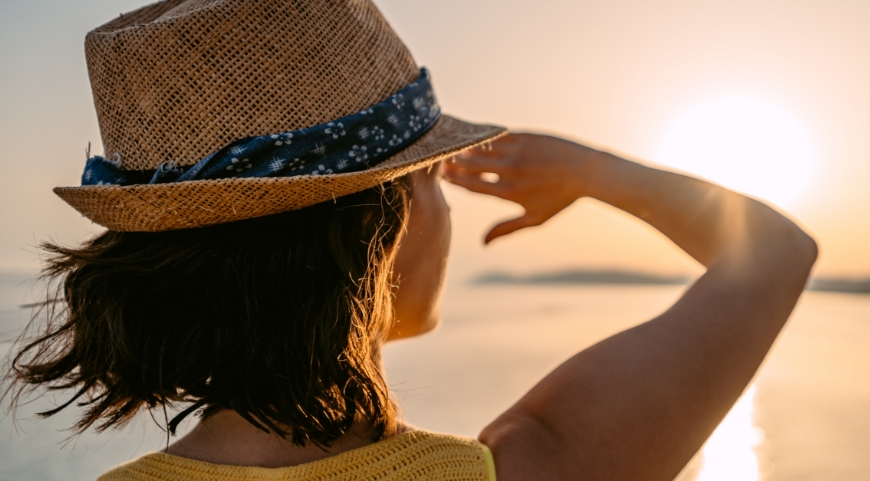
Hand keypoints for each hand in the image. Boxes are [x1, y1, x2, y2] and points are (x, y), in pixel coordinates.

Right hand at [444, 133, 599, 243]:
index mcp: (509, 193)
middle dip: (454, 162)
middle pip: (471, 165)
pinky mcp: (525, 137)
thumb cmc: (560, 199)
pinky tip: (474, 136)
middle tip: (441, 159)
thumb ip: (506, 229)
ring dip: (466, 148)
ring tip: (454, 147)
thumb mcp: (534, 219)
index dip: (455, 180)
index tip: (443, 176)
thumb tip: (483, 244)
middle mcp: (510, 171)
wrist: (586, 172)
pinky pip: (496, 135)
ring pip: (482, 148)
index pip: (473, 186)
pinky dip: (483, 136)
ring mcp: (517, 152)